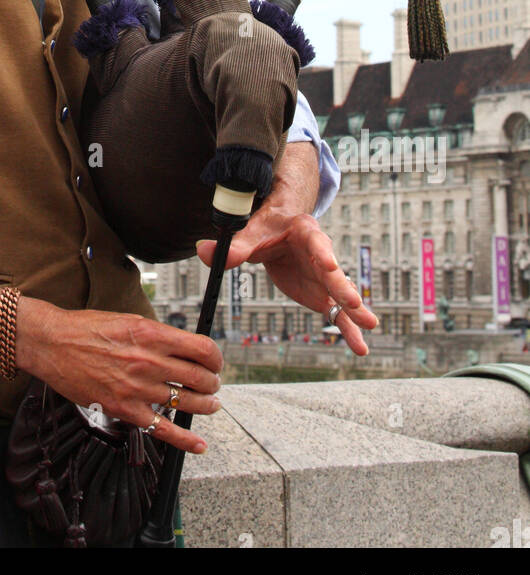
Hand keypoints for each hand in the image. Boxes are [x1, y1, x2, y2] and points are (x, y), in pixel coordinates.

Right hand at [16, 298, 221, 452]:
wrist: (53, 343)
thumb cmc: (86, 328)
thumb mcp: (129, 319)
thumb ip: (156, 335)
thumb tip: (181, 346)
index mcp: (151, 334)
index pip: (201, 349)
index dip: (215, 358)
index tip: (215, 362)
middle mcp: (148, 361)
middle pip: (199, 377)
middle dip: (212, 383)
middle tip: (213, 384)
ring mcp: (136, 388)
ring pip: (186, 402)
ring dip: (204, 405)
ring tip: (209, 404)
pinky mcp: (123, 409)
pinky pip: (162, 429)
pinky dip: (184, 440)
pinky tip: (198, 443)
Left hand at [197, 206, 377, 355]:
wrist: (279, 229)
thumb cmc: (266, 226)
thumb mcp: (251, 232)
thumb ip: (233, 245)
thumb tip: (203, 251)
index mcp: (304, 231)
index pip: (315, 241)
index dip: (322, 252)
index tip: (329, 264)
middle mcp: (321, 253)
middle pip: (333, 270)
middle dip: (343, 285)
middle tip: (355, 302)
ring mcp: (324, 276)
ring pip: (340, 294)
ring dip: (353, 310)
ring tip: (371, 326)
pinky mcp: (321, 294)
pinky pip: (337, 314)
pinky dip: (348, 329)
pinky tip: (360, 347)